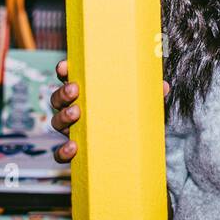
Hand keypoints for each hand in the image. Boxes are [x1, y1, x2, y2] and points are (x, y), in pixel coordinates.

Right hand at [50, 59, 170, 162]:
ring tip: (75, 113)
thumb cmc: (130, 117)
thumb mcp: (140, 104)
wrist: (132, 151)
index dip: (64, 70)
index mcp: (87, 93)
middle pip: (58, 98)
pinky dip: (63, 151)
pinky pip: (61, 153)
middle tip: (75, 90)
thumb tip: (163, 86)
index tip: (65, 66)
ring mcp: (72, 131)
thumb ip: (149, 94)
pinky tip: (73, 147)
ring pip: (56, 122)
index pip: (69, 78)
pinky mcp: (75, 152)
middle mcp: (74, 109)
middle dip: (63, 93)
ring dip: (63, 116)